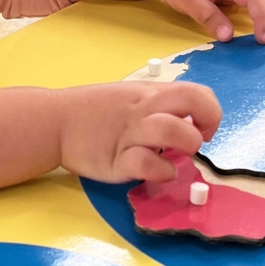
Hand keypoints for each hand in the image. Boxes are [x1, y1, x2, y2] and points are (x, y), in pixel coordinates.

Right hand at [57, 81, 221, 182]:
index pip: (198, 92)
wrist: (55, 121)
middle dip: (204, 126)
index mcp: (151, 92)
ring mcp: (131, 133)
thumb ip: (160, 107)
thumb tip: (190, 123)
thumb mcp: (132, 98)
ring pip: (173, 131)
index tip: (201, 129)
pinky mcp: (117, 160)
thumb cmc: (96, 111)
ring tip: (174, 157)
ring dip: (185, 147)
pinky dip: (161, 172)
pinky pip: (148, 164)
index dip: (209, 113)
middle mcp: (145, 108)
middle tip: (191, 143)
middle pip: (192, 102)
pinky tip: (155, 172)